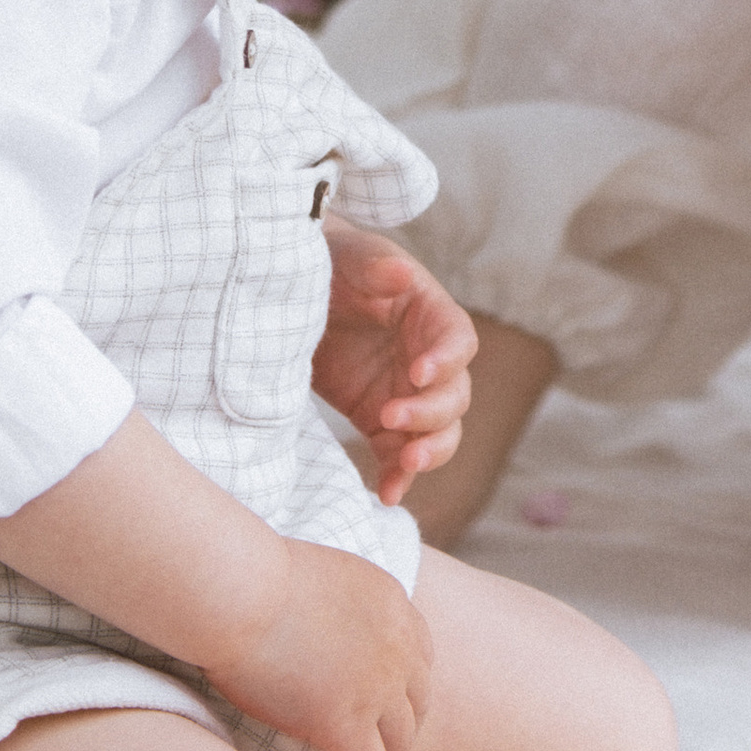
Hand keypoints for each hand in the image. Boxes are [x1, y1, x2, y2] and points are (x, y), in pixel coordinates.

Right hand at [199, 535, 434, 750]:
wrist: (238, 592)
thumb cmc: (253, 580)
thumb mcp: (323, 579)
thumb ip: (342, 607)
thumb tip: (324, 632)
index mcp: (392, 602)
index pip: (420, 657)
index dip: (405, 689)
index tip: (386, 708)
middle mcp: (397, 645)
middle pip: (416, 704)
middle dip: (399, 731)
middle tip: (375, 750)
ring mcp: (377, 686)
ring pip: (398, 744)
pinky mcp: (347, 723)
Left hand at [314, 219, 476, 506]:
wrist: (292, 297)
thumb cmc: (332, 265)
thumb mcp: (350, 256)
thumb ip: (374, 265)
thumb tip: (401, 274)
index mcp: (430, 314)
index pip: (458, 341)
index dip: (446, 360)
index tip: (416, 373)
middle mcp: (426, 360)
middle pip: (454, 395)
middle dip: (431, 412)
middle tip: (391, 415)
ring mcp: (406, 395)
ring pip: (440, 433)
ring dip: (428, 450)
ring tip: (405, 462)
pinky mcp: (380, 423)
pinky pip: (399, 456)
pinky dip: (399, 477)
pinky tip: (387, 494)